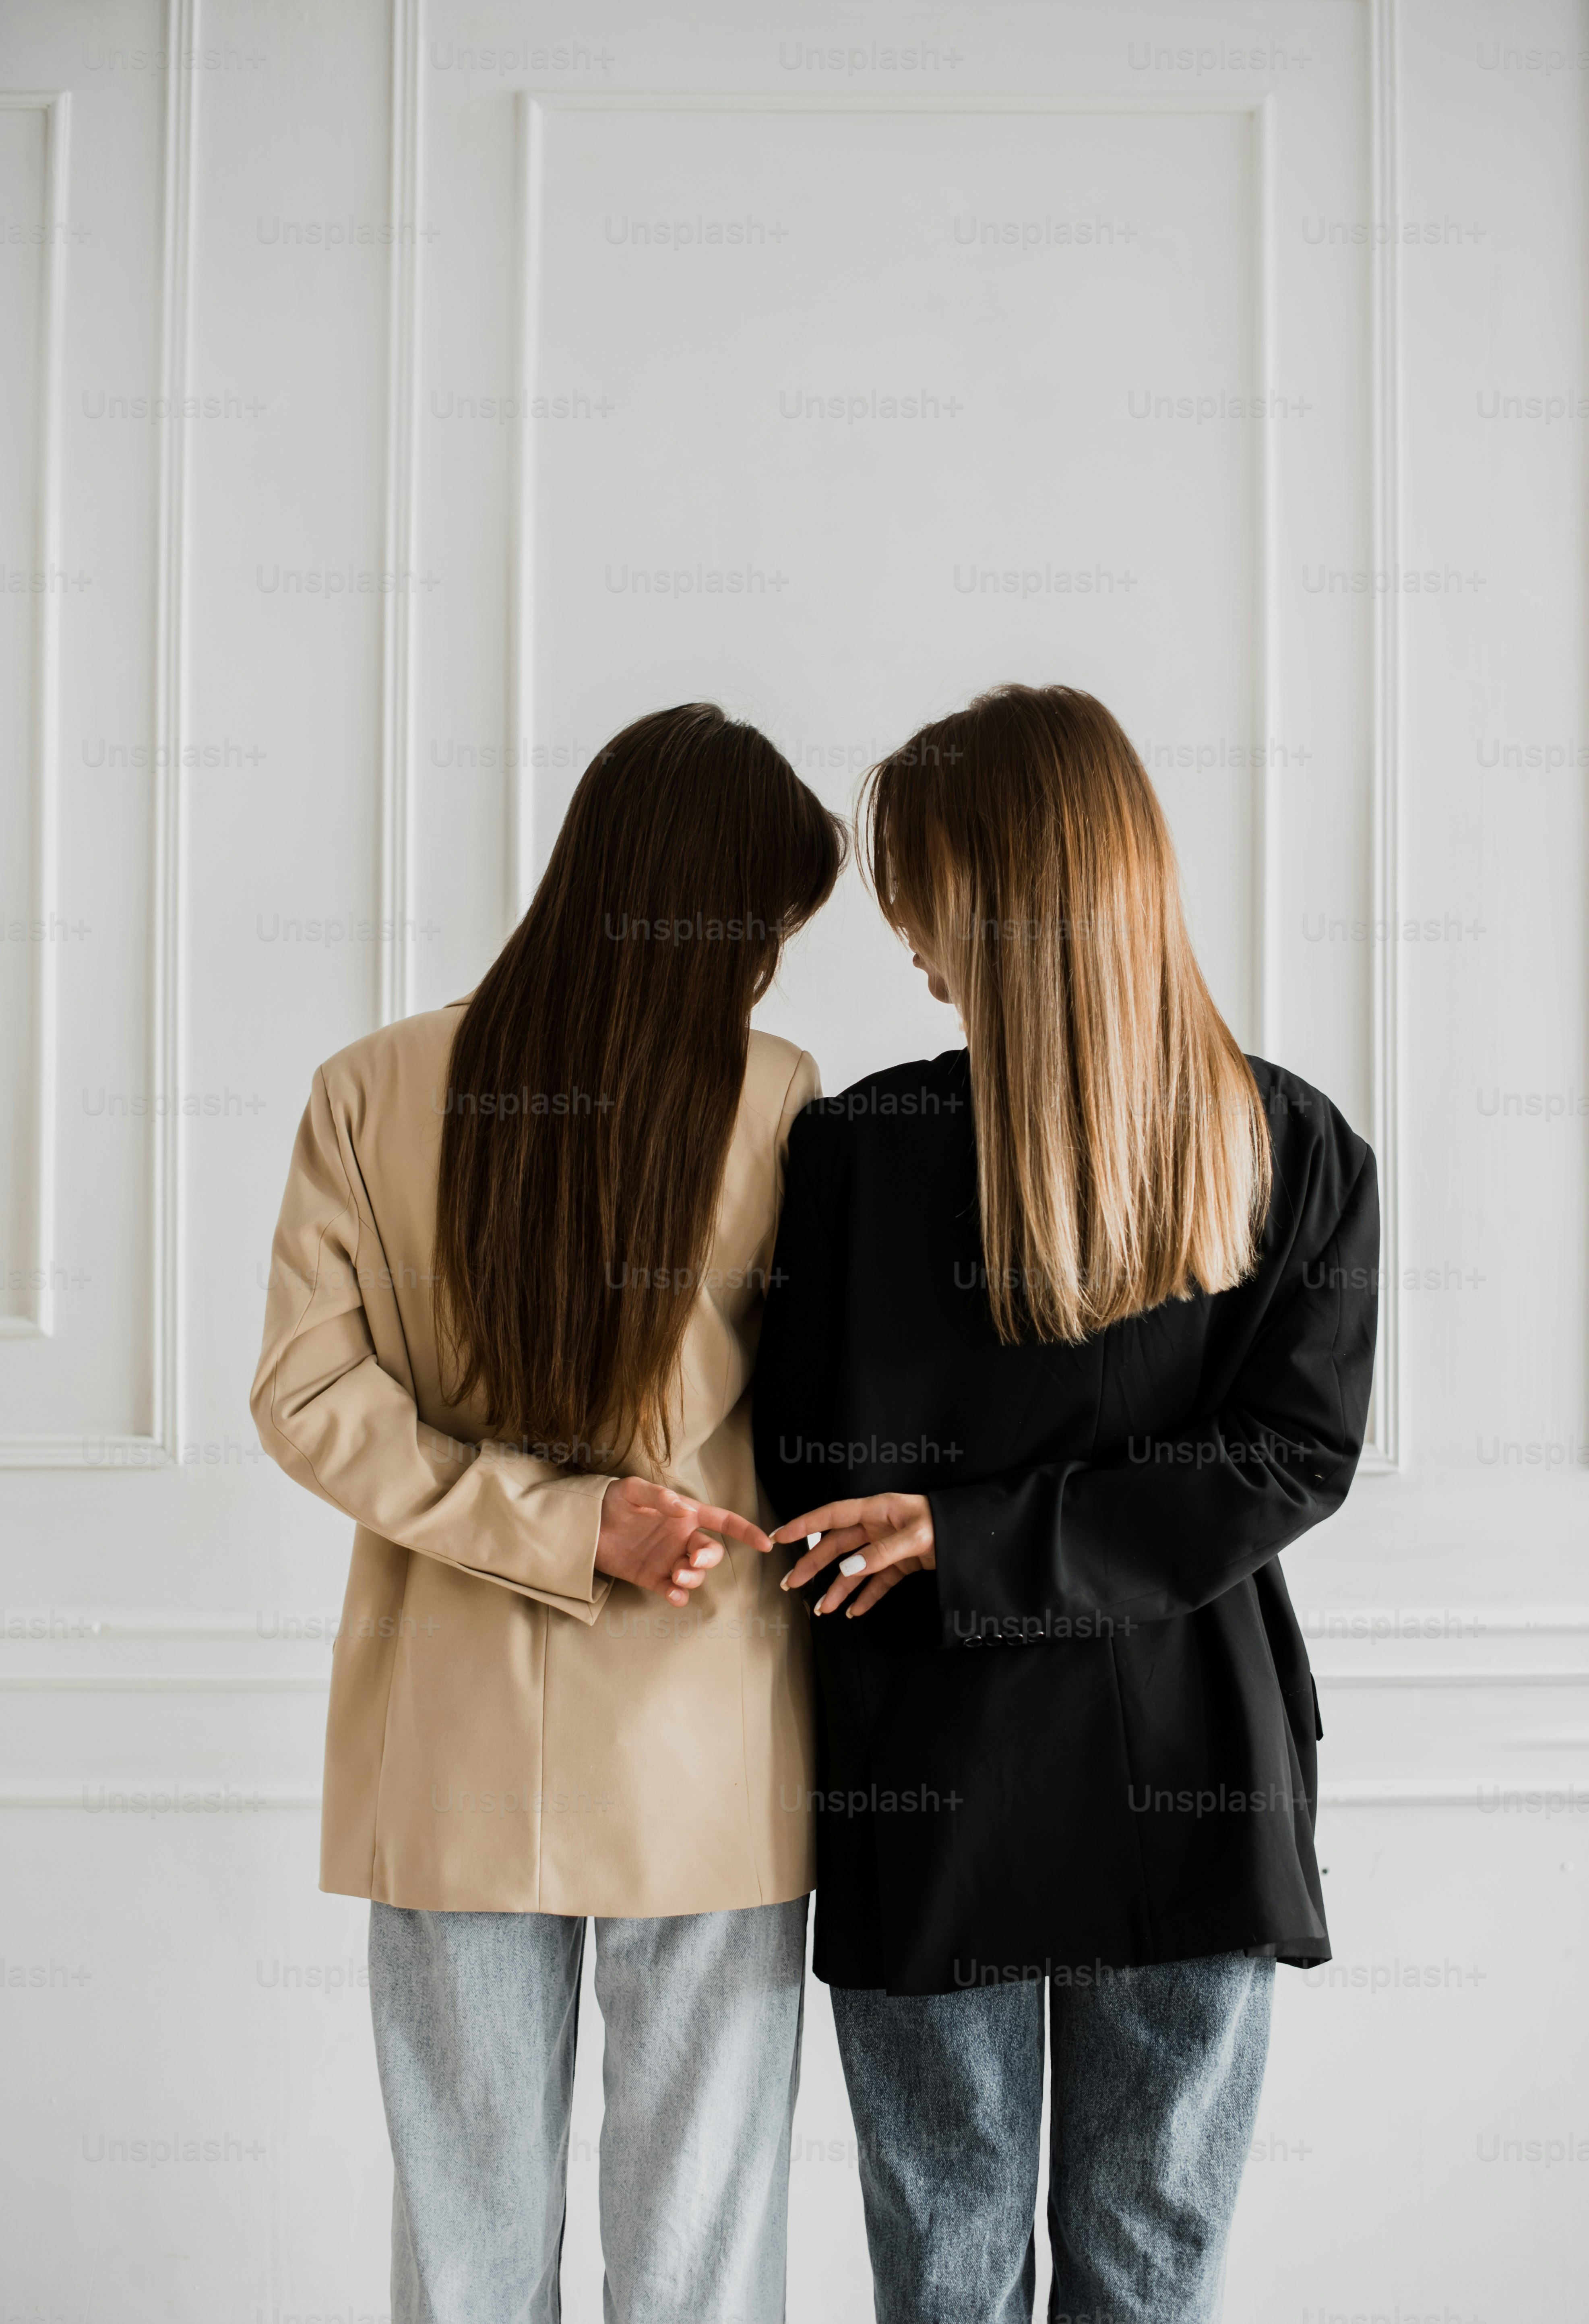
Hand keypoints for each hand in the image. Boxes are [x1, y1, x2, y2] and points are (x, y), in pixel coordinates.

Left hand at [594, 1475, 770, 1608]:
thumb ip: (660, 1498)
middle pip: (711, 1552)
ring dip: (693, 1577)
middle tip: (693, 1559)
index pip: (722, 1521)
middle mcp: (681, 1539)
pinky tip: (672, 1595)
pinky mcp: (652, 1579)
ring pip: (695, 1574)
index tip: (765, 1542)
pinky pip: (673, 1592)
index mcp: (684, 1515)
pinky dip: (678, 1597)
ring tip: (677, 1576)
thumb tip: (684, 1510)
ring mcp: (668, 1560)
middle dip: (708, 1558)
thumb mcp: (632, 1489)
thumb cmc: (610, 1501)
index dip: (745, 1531)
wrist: (582, 1525)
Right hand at [772, 1492, 934, 1618]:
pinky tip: (854, 1611)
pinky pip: (877, 1581)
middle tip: (792, 1584)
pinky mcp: (902, 1563)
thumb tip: (848, 1570)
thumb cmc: (946, 1525)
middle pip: (837, 1546)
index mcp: (877, 1510)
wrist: (977, 1534)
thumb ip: (882, 1553)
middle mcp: (878, 1526)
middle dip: (813, 1565)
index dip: (804, 1525)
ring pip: (854, 1568)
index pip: (832, 1516)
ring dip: (838, 1588)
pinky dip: (866, 1596)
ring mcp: (888, 1545)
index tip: (780, 1536)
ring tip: (823, 1609)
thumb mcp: (916, 1536)